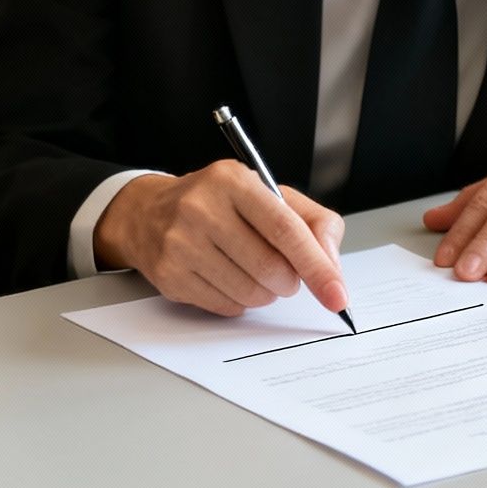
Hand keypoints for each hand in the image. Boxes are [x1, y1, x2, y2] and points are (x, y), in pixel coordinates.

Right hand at [94, 161, 346, 316]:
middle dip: (290, 282)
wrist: (148, 213)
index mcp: (234, 181)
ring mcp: (181, 243)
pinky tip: (229, 278)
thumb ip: (313, 222)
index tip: (337, 294)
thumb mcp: (269, 194)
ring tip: (256, 273)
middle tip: (286, 275)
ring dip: (266, 293)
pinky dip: (241, 301)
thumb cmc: (219, 203)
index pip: (286, 230)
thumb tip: (332, 267)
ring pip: (250, 293)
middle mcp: (202, 208)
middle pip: (270, 268)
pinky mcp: (170, 275)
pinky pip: (227, 306)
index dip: (317, 266)